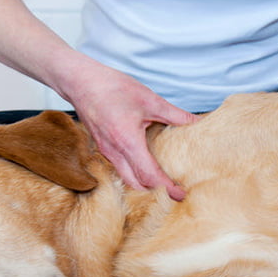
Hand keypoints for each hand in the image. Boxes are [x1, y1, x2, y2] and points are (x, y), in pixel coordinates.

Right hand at [58, 57, 199, 200]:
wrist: (80, 81)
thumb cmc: (112, 88)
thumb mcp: (149, 99)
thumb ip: (175, 114)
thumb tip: (196, 122)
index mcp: (128, 142)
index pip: (149, 176)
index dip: (166, 188)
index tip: (180, 194)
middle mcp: (115, 152)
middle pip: (137, 185)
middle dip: (156, 193)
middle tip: (174, 193)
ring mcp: (106, 152)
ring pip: (126, 179)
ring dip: (144, 186)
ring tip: (162, 184)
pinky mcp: (103, 148)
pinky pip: (119, 169)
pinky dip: (134, 175)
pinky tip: (145, 168)